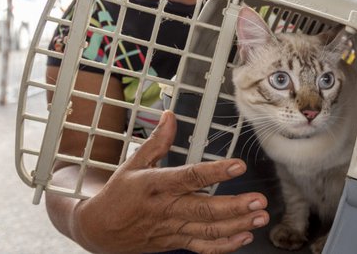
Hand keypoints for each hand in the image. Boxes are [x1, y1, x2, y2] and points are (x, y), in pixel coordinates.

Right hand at [73, 111, 268, 253]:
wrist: (98, 230)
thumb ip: (157, 141)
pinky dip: (224, 246)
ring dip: (237, 225)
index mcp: (156, 185)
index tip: (238, 166)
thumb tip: (169, 116)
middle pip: (204, 209)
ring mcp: (171, 228)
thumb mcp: (133, 163)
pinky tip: (244, 237)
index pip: (189, 177)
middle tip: (258, 200)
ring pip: (207, 230)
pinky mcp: (174, 243)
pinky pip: (202, 247)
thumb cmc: (118, 194)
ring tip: (259, 217)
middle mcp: (165, 208)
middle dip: (234, 207)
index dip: (215, 172)